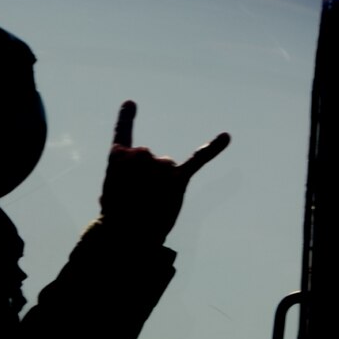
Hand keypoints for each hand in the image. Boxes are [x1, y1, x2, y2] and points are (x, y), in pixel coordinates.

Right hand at [97, 100, 229, 245]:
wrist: (125, 236)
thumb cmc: (116, 217)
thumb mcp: (112, 195)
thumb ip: (127, 181)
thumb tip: (145, 185)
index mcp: (117, 158)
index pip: (122, 134)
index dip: (126, 119)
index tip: (131, 103)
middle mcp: (138, 155)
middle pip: (149, 157)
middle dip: (147, 176)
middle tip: (137, 197)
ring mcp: (159, 165)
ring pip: (168, 166)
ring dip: (162, 185)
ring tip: (150, 203)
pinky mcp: (177, 179)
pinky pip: (198, 160)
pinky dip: (213, 149)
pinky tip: (225, 137)